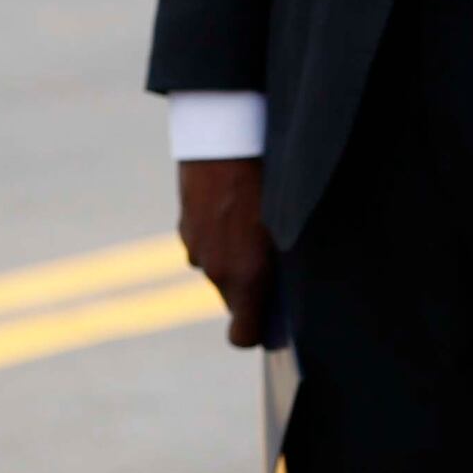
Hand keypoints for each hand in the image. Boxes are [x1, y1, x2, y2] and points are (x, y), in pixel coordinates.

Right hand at [176, 155, 273, 349]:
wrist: (225, 136)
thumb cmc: (268, 181)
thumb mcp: (287, 225)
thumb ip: (281, 266)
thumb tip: (282, 287)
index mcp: (245, 277)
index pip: (242, 337)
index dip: (256, 333)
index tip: (271, 320)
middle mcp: (215, 270)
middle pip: (232, 298)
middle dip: (250, 286)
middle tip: (271, 254)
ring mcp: (195, 247)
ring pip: (217, 268)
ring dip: (231, 257)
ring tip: (251, 222)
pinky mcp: (184, 225)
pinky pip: (204, 244)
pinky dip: (217, 235)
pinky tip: (233, 207)